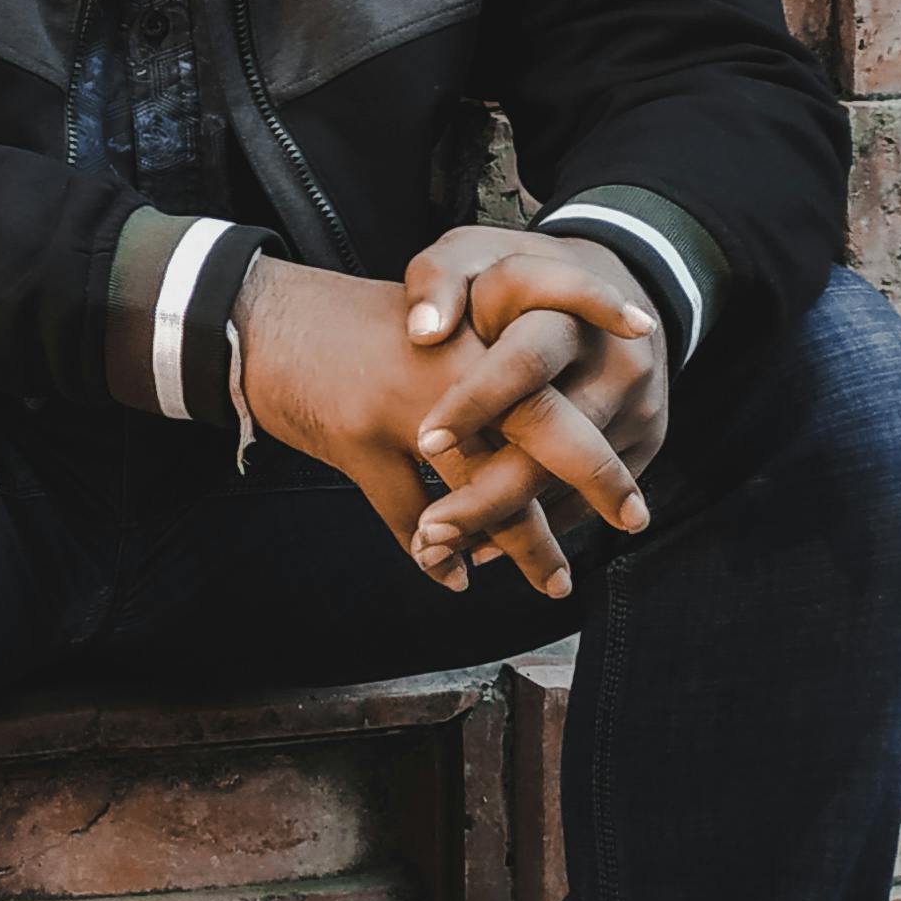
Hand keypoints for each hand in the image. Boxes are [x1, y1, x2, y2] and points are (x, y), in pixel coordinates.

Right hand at [232, 254, 601, 598]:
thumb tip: (534, 424)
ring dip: (525, 541)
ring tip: (556, 581)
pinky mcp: (360, 439)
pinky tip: (453, 576)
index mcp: (469, 324)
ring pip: (484, 483)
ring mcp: (405, 402)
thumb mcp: (422, 329)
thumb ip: (480, 369)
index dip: (602, 366)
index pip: (556, 349)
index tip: (645, 391)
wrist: (255, 319)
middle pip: (540, 422)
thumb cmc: (343, 327)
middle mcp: (447, 361)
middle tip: (634, 518)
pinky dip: (436, 554)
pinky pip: (412, 514)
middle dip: (594, 475)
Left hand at [397, 226, 671, 591]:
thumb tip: (423, 330)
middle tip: (429, 532)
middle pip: (556, 444)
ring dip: (508, 525)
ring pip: (573, 483)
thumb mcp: (472, 254)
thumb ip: (439, 281)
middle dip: (492, 494)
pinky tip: (483, 548)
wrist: (615, 280)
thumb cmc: (514, 277)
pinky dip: (541, 527)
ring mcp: (638, 406)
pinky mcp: (647, 439)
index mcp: (568, 313)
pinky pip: (594, 498)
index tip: (424, 443)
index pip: (524, 364)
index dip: (476, 403)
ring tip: (439, 550)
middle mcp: (616, 362)